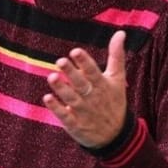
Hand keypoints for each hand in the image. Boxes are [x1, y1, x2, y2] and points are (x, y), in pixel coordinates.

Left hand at [44, 30, 129, 148]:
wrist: (115, 135)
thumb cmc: (114, 101)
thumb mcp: (118, 78)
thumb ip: (116, 56)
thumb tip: (120, 32)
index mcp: (102, 84)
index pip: (93, 71)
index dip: (84, 62)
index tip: (75, 51)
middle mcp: (92, 97)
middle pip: (80, 83)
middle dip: (71, 73)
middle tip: (60, 61)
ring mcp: (83, 111)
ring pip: (71, 99)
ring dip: (61, 89)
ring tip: (51, 77)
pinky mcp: (75, 124)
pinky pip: (65, 116)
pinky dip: (56, 108)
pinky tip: (47, 98)